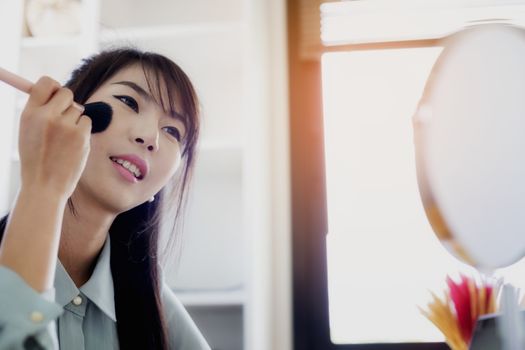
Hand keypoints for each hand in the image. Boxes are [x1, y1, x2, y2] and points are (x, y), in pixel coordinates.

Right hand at [18, 76, 91, 198]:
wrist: (44, 186)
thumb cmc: (36, 160)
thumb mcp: (28, 131)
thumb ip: (39, 111)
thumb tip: (55, 92)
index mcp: (30, 113)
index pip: (46, 83)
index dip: (54, 87)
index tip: (56, 94)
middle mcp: (47, 116)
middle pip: (66, 93)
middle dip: (68, 102)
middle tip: (64, 117)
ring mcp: (66, 125)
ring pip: (78, 109)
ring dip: (75, 120)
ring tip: (64, 139)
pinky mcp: (81, 135)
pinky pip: (87, 121)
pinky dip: (83, 130)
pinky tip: (73, 145)